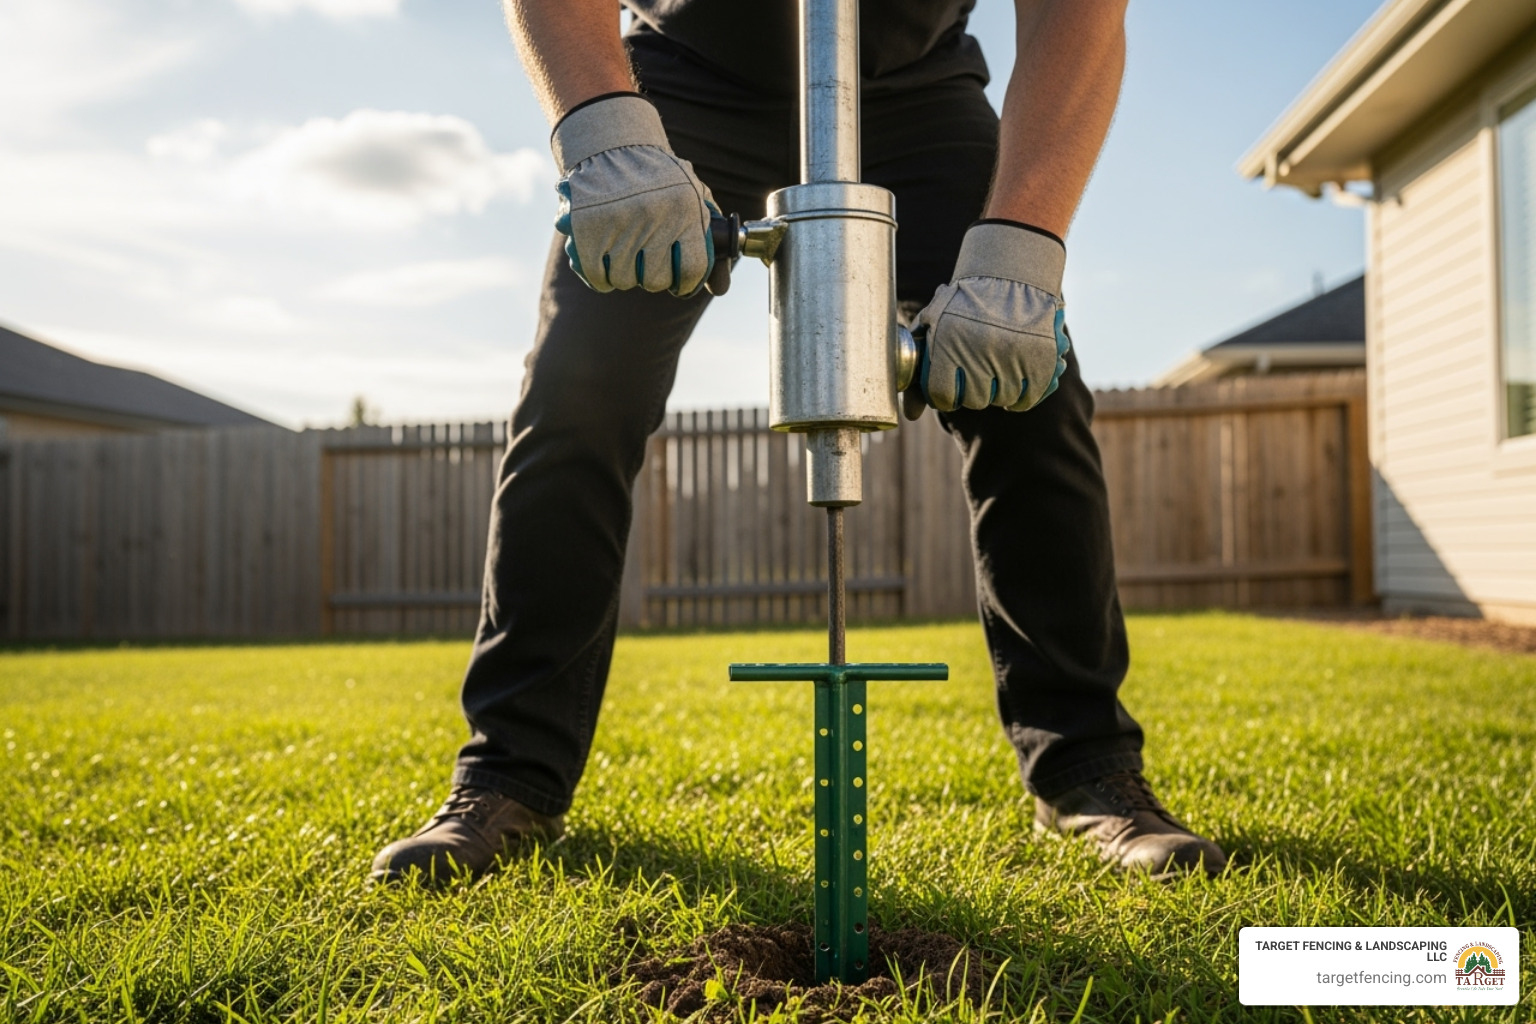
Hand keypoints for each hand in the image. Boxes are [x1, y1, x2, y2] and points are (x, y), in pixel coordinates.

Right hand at [551, 93, 715, 295]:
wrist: (612, 145)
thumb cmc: (659, 179)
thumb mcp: (693, 199)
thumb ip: (711, 242)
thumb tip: (721, 289)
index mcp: (686, 209)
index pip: (692, 269)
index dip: (686, 284)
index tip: (679, 284)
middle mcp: (655, 216)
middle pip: (655, 280)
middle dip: (652, 279)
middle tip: (646, 264)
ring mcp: (619, 223)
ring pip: (624, 280)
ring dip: (624, 276)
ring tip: (624, 257)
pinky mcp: (588, 228)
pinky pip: (597, 276)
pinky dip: (600, 278)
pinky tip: (604, 266)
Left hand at [904, 222, 1070, 418]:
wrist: (1012, 276)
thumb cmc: (965, 305)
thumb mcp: (933, 324)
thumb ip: (917, 367)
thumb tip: (910, 414)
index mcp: (947, 343)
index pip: (942, 396)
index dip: (945, 396)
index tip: (950, 387)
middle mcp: (979, 352)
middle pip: (974, 400)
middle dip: (974, 391)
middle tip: (978, 372)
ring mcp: (1012, 357)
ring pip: (1002, 400)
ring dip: (999, 390)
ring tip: (998, 367)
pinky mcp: (1041, 360)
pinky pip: (1027, 398)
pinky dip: (1022, 396)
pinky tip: (1016, 379)